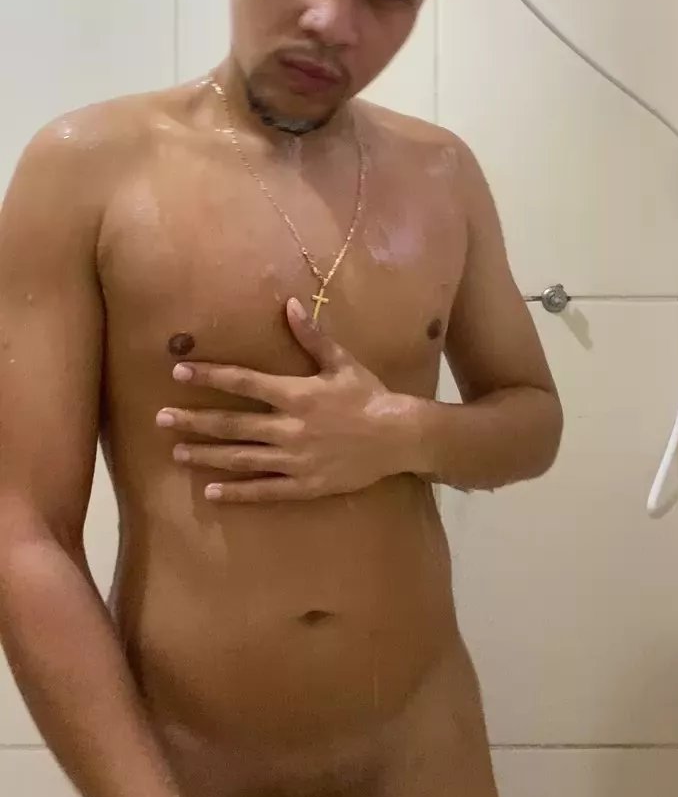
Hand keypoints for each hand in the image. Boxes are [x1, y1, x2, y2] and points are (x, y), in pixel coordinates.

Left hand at [156, 299, 420, 502]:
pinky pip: (264, 490)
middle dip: (194, 420)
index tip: (180, 371)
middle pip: (232, 423)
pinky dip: (237, 492)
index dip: (210, 376)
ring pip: (241, 458)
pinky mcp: (303, 484)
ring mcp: (294, 459)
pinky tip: (212, 492)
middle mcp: (289, 427)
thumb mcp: (340, 362)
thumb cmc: (368, 395)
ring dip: (206, 455)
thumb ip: (312, 335)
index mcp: (296, 394)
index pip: (243, 382)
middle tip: (161, 418)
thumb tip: (290, 304)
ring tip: (176, 453)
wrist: (398, 437)